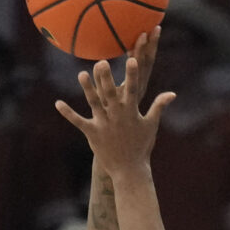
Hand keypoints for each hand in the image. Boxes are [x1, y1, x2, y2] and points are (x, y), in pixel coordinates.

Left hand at [56, 30, 173, 172]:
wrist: (129, 170)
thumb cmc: (141, 146)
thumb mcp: (151, 125)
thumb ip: (159, 106)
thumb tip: (172, 93)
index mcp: (131, 112)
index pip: (133, 90)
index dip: (132, 75)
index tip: (132, 59)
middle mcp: (117, 116)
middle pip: (110, 94)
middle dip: (106, 78)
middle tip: (102, 61)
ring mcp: (104, 125)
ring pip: (94, 103)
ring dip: (87, 89)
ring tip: (81, 73)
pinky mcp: (93, 134)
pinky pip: (78, 122)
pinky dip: (68, 113)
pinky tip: (58, 103)